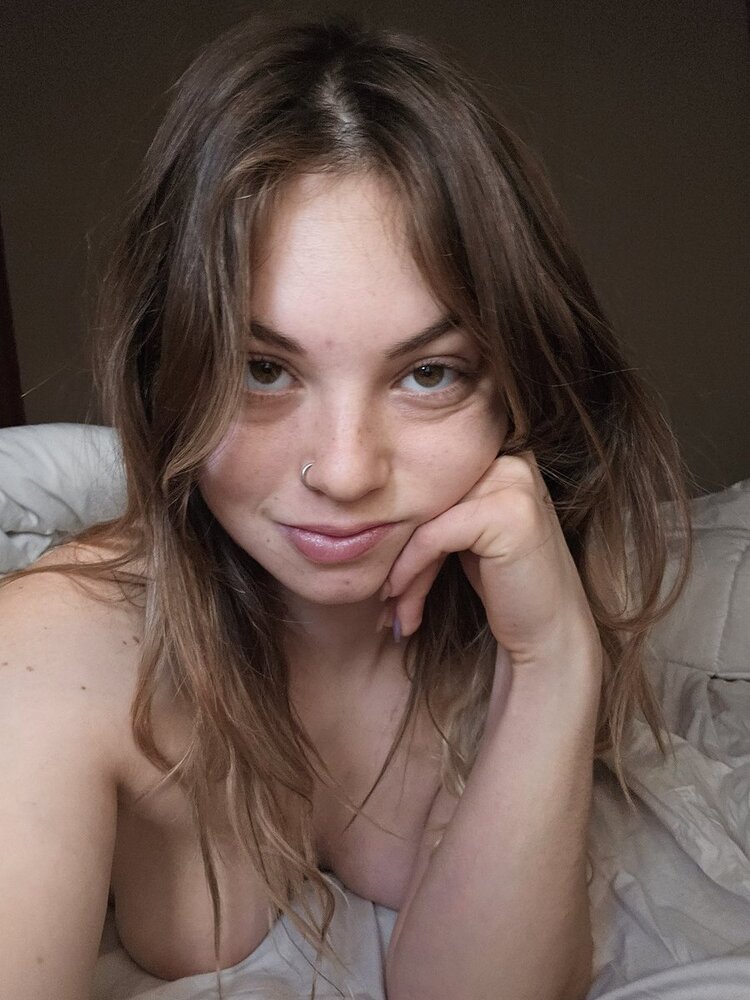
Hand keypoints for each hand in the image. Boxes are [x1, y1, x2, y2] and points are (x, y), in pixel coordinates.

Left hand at [381, 452, 600, 668]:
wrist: (549, 635)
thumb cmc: (504, 589)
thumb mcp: (464, 539)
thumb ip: (435, 512)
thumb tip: (365, 513)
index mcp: (501, 458)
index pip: (432, 487)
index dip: (402, 533)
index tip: (384, 576)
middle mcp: (512, 461)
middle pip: (427, 501)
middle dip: (399, 554)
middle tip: (383, 599)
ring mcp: (513, 482)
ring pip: (425, 519)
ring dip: (401, 570)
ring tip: (392, 609)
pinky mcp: (506, 512)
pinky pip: (432, 536)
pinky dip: (410, 570)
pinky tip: (403, 603)